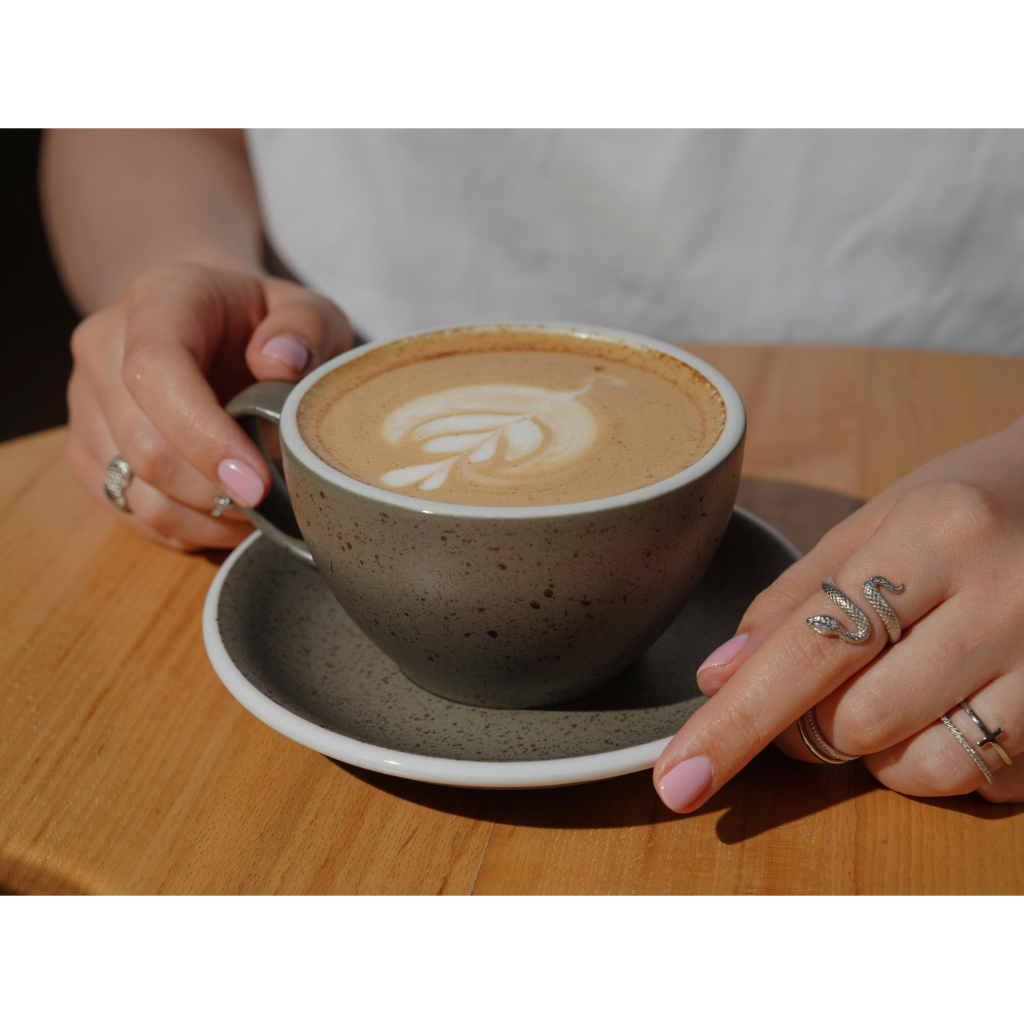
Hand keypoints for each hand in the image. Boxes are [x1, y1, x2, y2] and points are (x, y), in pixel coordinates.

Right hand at [65, 263, 351, 549]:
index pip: (157, 370)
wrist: (214, 327)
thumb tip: (279, 363)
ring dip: (201, 518)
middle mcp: (104, 346)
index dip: (204, 436)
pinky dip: (182, 529)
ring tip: (256, 516)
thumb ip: (307, 328)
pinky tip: (225, 519)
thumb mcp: (309, 312)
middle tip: (274, 504)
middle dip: (214, 490)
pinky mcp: (86, 447)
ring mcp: (86, 401)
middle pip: (143, 443)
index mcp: (159, 300)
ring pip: (132, 487)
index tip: (257, 482)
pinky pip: (126, 509)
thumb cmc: (268, 325)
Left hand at [654, 420, 1023, 809]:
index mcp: (934, 534)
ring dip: (882, 754)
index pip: (810, 649)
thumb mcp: (875, 523)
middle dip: (814, 726)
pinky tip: (956, 706)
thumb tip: (717, 677)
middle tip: (824, 689)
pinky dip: (952, 764)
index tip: (678, 778)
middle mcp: (1003, 596)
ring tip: (897, 692)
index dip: (735, 721)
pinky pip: (991, 782)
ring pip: (924, 767)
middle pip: (858, 720)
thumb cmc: (967, 503)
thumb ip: (794, 599)